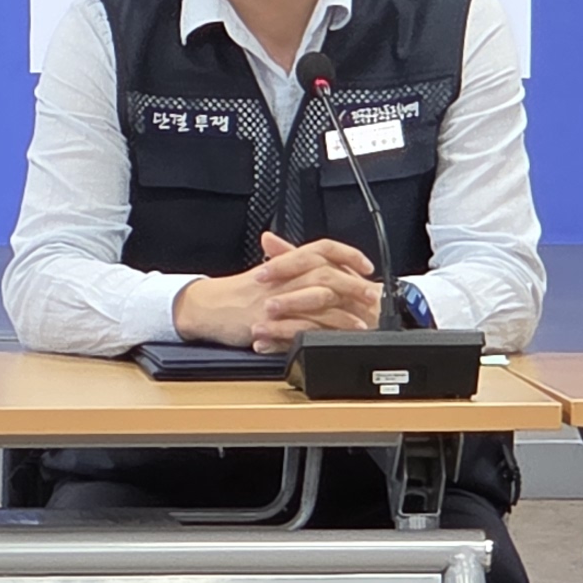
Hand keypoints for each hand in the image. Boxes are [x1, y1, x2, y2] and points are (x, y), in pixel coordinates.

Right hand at [171, 233, 383, 352]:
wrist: (208, 308)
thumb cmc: (237, 294)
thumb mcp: (268, 276)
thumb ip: (294, 271)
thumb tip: (326, 271)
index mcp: (285, 262)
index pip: (322, 248)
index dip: (347, 254)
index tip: (366, 264)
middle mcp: (284, 276)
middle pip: (327, 273)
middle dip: (355, 284)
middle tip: (374, 294)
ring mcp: (279, 298)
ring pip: (320, 297)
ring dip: (347, 309)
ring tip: (366, 319)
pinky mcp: (273, 321)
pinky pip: (306, 323)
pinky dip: (327, 328)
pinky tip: (342, 335)